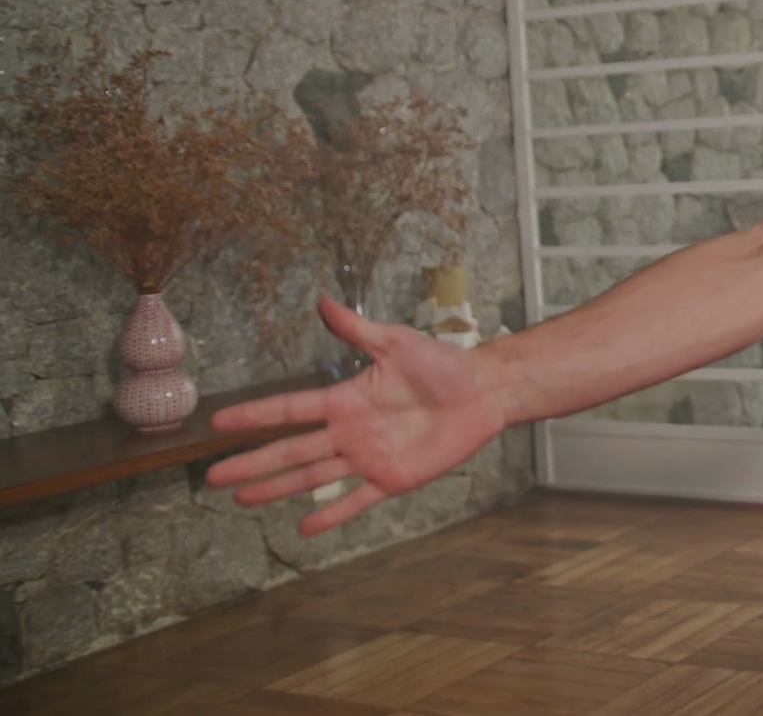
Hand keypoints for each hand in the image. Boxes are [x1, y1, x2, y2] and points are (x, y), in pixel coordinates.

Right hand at [206, 295, 507, 534]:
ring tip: (242, 500)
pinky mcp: (393, 478)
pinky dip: (332, 514)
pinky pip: (358, 500)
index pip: (289, 410)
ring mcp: (369, 457)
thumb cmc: (442, 364)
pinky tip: (304, 527)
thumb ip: (357, 328)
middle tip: (213, 477)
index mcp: (345, 400)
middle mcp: (349, 432)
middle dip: (252, 463)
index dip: (254, 416)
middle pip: (290, 450)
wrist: (483, 392)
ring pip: (313, 477)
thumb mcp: (396, 342)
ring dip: (277, 488)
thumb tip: (323, 300)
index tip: (217, 424)